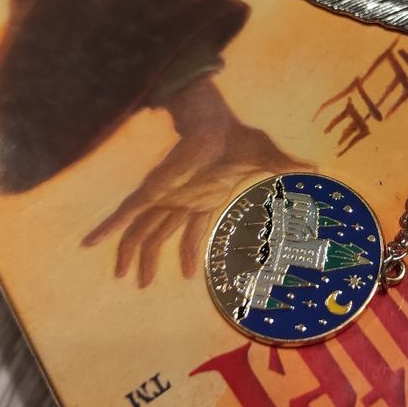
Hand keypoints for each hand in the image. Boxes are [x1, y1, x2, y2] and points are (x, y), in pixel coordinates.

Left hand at [82, 77, 308, 286]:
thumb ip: (286, 168)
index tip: (189, 276)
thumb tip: (318, 169)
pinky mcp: (153, 191)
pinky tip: (89, 243)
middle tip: (141, 284)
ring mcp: (164, 197)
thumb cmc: (238, 138)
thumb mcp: (267, 158)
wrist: (219, 122)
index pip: (191, 231)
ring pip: (141, 231)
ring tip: (120, 276)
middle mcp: (179, 202)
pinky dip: (108, 228)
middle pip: (158, 235)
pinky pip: (127, 214)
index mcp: (201, 199)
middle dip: (148, 260)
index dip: (188, 253)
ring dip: (129, 253)